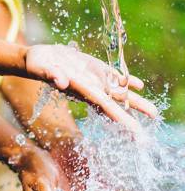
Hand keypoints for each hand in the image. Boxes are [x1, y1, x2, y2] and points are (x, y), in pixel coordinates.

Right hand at [25, 44, 156, 132]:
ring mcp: (93, 78)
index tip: (136, 132)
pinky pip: (113, 76)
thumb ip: (52, 75)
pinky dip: (127, 81)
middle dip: (135, 112)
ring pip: (118, 92)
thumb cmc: (37, 65)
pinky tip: (139, 85)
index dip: (121, 119)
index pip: (105, 107)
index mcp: (81, 90)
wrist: (38, 58)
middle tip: (154, 121)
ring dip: (135, 101)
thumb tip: (61, 82)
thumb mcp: (42, 68)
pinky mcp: (93, 67)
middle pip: (117, 103)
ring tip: (153, 112)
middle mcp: (90, 87)